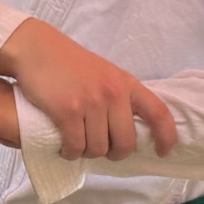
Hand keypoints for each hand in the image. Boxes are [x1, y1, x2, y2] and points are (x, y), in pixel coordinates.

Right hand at [0, 19, 177, 160]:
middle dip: (115, 154)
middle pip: (126, 143)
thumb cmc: (70, 64)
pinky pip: (76, 147)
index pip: (158, 113)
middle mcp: (113, 93)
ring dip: (87, 153)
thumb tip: (130, 130)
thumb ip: (120, 97)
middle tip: (102, 150)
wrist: (37, 49)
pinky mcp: (67, 111)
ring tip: (78, 144)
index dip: (166, 137)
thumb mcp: (105, 74)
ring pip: (98, 149)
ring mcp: (91, 102)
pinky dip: (70, 153)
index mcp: (127, 84)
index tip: (162, 152)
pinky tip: (65, 147)